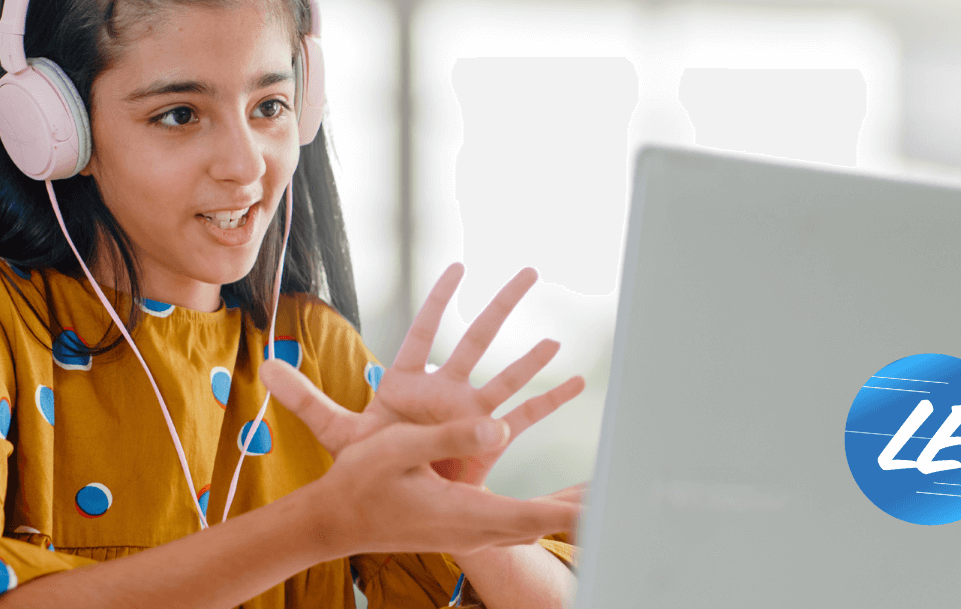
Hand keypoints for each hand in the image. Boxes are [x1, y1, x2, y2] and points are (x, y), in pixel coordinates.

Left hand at [262, 263, 585, 485]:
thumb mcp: (338, 431)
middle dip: (501, 305)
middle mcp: (446, 390)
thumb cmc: (372, 464)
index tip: (458, 267)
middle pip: (477, 338)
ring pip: (505, 374)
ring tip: (557, 334)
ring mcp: (469, 412)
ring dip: (531, 356)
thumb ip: (305, 399)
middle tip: (527, 272)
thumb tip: (268, 367)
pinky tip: (576, 382)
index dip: (440, 299)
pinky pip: (524, 416)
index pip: (426, 331)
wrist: (395, 499)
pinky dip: (550, 399)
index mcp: (411, 381)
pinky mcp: (486, 438)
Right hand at [305, 416, 579, 555]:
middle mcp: (477, 529)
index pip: (532, 518)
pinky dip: (548, 513)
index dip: (571, 513)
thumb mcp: (401, 449)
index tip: (606, 508)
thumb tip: (496, 426)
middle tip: (623, 501)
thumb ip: (448, 437)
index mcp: (464, 514)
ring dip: (570, 511)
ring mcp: (474, 532)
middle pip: (544, 527)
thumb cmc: (362, 482)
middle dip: (584, 514)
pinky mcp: (469, 527)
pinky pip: (519, 524)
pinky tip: (565, 505)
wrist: (337, 520)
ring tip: (605, 498)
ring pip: (535, 527)